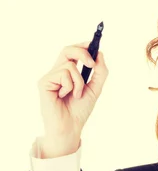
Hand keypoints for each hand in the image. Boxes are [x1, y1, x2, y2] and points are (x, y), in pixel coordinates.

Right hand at [36, 41, 108, 156]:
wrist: (70, 127)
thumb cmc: (79, 111)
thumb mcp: (94, 89)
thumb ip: (100, 73)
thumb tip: (100, 54)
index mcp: (68, 73)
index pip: (73, 53)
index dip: (83, 45)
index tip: (94, 43)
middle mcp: (57, 72)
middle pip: (67, 49)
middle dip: (82, 53)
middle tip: (92, 64)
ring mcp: (50, 77)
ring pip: (69, 65)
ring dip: (79, 82)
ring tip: (76, 95)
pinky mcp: (44, 82)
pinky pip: (63, 74)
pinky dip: (70, 86)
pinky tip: (64, 97)